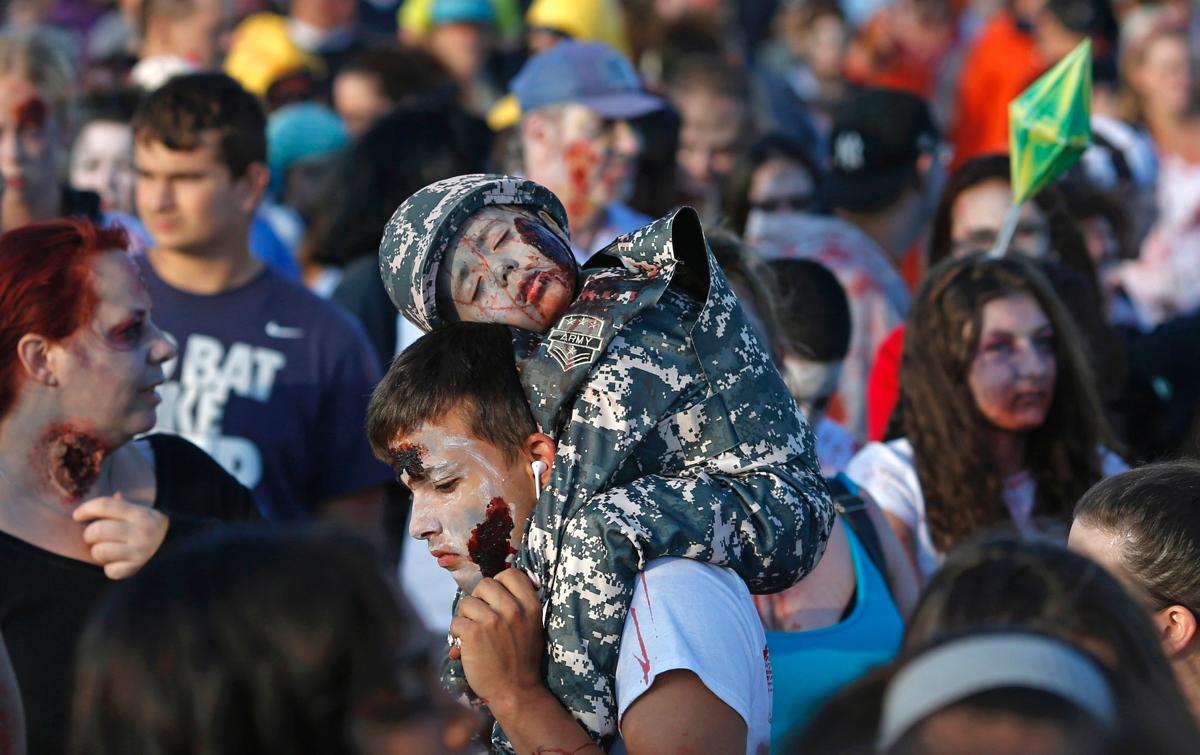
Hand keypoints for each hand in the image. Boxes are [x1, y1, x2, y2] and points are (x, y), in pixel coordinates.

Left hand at [73, 492, 168, 579]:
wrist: (182, 548)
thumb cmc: (155, 528)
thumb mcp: (144, 513)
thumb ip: (125, 506)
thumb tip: (115, 495)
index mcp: (139, 514)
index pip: (104, 505)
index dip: (85, 509)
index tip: (77, 516)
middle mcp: (140, 531)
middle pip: (97, 530)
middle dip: (90, 535)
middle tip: (95, 537)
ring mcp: (140, 551)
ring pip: (99, 551)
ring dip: (98, 552)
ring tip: (108, 550)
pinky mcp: (138, 569)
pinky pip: (110, 571)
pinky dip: (111, 568)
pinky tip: (118, 563)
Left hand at [449, 568, 544, 713]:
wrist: (515, 691)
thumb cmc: (521, 659)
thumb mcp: (532, 626)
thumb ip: (519, 604)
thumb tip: (496, 583)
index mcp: (531, 605)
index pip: (510, 573)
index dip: (499, 583)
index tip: (496, 599)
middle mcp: (513, 609)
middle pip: (484, 584)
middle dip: (479, 599)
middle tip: (481, 618)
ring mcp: (493, 620)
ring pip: (466, 602)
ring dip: (466, 618)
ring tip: (473, 634)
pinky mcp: (474, 633)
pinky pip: (456, 622)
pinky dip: (457, 634)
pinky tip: (466, 646)